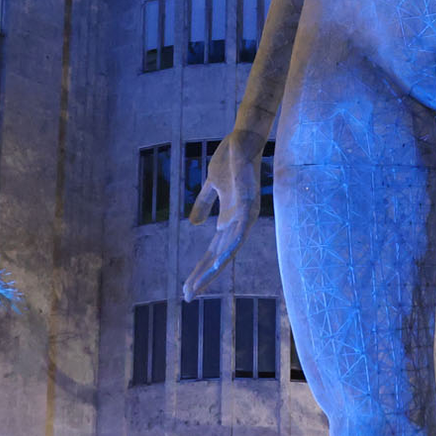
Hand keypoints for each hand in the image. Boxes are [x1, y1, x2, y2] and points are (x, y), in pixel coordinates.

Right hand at [183, 133, 263, 297]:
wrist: (243, 138)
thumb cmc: (230, 160)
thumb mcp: (212, 185)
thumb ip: (205, 204)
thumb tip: (194, 224)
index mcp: (231, 219)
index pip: (215, 251)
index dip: (201, 270)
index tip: (187, 287)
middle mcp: (241, 222)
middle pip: (220, 257)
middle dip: (203, 277)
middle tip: (187, 297)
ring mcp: (246, 214)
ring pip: (229, 251)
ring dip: (212, 270)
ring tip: (197, 287)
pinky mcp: (247, 204)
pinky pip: (238, 233)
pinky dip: (227, 250)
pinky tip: (215, 264)